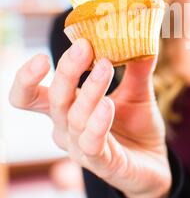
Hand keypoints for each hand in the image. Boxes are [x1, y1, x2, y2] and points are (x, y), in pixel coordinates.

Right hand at [9, 39, 171, 197]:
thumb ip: (136, 66)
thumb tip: (142, 34)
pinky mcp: (101, 163)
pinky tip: (108, 104)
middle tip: (84, 46)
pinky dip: (98, 122)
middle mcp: (66, 128)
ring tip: (107, 66)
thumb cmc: (137, 126)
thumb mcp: (138, 91)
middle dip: (66, 70)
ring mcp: (81, 147)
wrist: (155, 163)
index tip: (42, 55)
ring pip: (74, 117)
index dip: (26, 77)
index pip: (29, 95)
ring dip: (90, 90)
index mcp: (66, 108)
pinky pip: (92, 143)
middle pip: (52, 99)